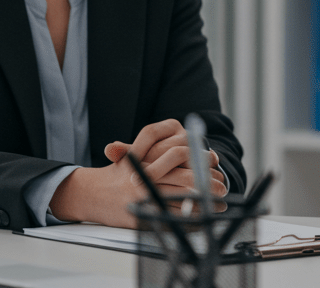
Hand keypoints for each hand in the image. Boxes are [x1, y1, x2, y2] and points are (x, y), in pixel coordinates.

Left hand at [105, 119, 226, 195]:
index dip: (137, 148)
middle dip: (152, 166)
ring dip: (166, 175)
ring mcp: (200, 149)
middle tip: (136, 183)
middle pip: (168, 146)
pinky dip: (186, 183)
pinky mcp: (210, 165)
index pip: (150, 132)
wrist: (191, 170)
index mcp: (170, 126)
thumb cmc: (159, 161)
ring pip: (185, 158)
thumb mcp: (143, 155)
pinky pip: (199, 172)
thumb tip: (109, 149)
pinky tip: (170, 194)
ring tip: (151, 190)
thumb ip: (126, 153)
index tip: (126, 166)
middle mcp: (187, 135)